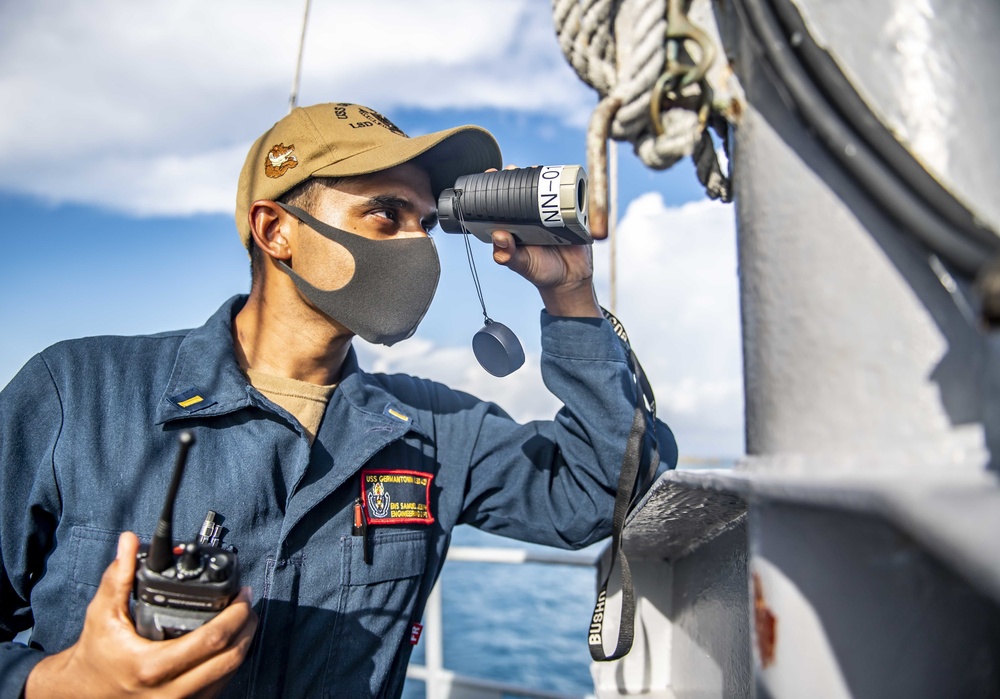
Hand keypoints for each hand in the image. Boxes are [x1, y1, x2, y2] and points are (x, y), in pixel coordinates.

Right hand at [26, 532, 256, 698]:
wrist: (81, 693)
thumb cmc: (95, 654)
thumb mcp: (103, 613)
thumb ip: (119, 575)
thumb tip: (130, 541)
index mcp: (152, 666)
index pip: (212, 641)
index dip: (236, 615)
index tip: (242, 595)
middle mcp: (169, 691)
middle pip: (230, 659)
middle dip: (247, 628)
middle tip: (248, 605)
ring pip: (228, 675)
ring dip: (243, 645)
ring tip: (244, 620)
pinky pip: (218, 687)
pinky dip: (228, 664)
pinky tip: (229, 644)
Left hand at [489, 166, 601, 318]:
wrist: (570, 280)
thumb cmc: (541, 272)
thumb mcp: (521, 264)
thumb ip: (508, 255)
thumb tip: (499, 235)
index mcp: (514, 225)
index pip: (501, 202)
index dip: (495, 187)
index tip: (491, 174)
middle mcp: (529, 216)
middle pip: (521, 189)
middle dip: (516, 175)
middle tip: (512, 169)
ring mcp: (549, 213)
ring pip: (542, 189)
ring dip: (538, 175)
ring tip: (534, 169)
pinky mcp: (568, 214)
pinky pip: (565, 196)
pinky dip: (562, 185)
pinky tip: (557, 178)